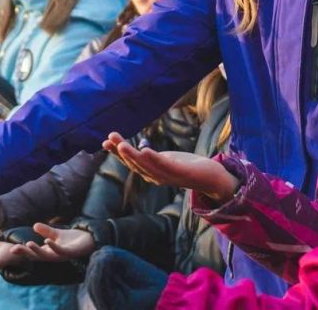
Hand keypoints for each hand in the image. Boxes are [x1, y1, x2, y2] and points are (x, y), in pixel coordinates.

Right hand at [18, 223, 94, 261]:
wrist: (90, 240)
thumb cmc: (73, 239)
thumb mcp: (56, 233)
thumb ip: (46, 230)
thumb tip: (34, 225)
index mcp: (48, 252)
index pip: (32, 252)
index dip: (22, 251)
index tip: (10, 248)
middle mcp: (53, 255)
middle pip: (36, 256)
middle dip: (25, 253)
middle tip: (13, 249)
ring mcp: (61, 255)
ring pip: (46, 255)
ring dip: (37, 250)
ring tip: (27, 244)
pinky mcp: (70, 253)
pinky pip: (60, 251)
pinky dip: (53, 246)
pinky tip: (47, 240)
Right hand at [103, 131, 238, 202]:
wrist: (211, 178)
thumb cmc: (187, 167)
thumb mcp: (167, 160)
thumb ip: (154, 158)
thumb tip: (140, 150)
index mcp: (151, 173)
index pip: (131, 162)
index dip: (117, 153)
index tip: (106, 141)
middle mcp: (156, 177)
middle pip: (135, 164)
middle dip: (121, 152)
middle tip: (108, 139)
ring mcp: (168, 176)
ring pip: (147, 166)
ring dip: (133, 156)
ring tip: (122, 145)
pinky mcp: (181, 173)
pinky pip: (165, 166)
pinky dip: (154, 159)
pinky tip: (145, 150)